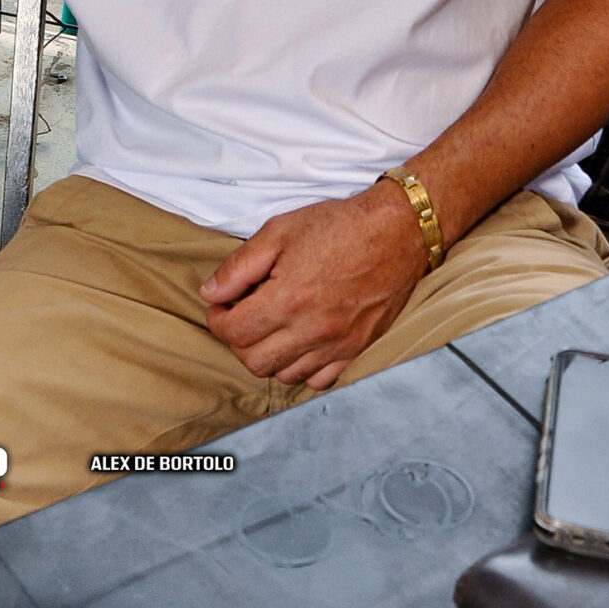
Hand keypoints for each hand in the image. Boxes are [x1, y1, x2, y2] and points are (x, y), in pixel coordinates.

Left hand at [199, 180, 429, 389]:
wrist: (397, 232)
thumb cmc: (339, 226)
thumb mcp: (279, 231)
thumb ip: (239, 267)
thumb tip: (211, 293)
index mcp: (287, 299)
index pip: (233, 333)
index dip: (218, 319)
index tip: (222, 306)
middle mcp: (311, 330)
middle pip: (254, 361)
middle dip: (239, 341)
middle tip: (243, 317)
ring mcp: (337, 344)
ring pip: (284, 375)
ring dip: (269, 356)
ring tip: (271, 329)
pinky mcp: (357, 350)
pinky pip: (319, 380)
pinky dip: (302, 369)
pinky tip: (300, 343)